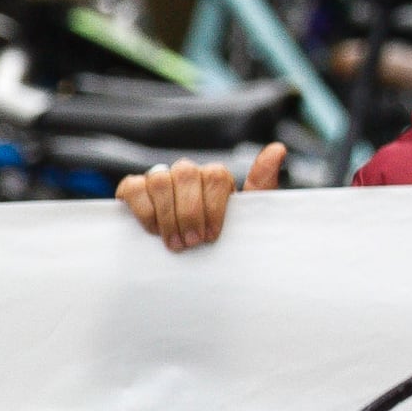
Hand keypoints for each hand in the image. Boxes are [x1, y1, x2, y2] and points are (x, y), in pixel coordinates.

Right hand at [120, 142, 284, 249]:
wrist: (189, 262)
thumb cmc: (220, 236)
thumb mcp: (245, 216)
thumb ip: (262, 183)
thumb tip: (278, 148)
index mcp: (215, 177)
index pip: (215, 175)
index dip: (213, 207)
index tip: (212, 236)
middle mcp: (187, 172)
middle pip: (186, 175)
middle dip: (189, 213)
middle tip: (193, 243)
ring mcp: (159, 178)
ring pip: (160, 180)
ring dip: (167, 215)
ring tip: (175, 243)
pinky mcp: (133, 188)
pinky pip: (133, 187)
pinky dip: (143, 210)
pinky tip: (153, 231)